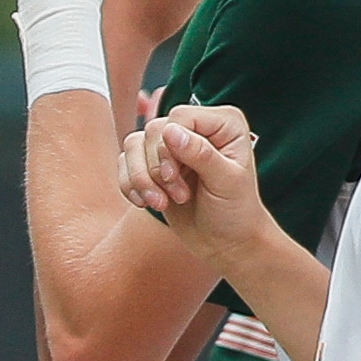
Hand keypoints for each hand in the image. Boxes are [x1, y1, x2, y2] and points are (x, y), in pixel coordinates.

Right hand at [120, 105, 270, 271]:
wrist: (225, 243)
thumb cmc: (235, 211)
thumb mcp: (226, 183)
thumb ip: (201, 154)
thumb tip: (170, 132)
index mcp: (223, 123)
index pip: (179, 118)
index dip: (169, 146)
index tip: (175, 178)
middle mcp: (197, 127)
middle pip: (154, 130)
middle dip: (157, 168)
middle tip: (178, 197)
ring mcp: (173, 144)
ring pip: (134, 144)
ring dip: (141, 178)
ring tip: (160, 204)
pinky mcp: (154, 163)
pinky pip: (125, 161)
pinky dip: (130, 184)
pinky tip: (146, 203)